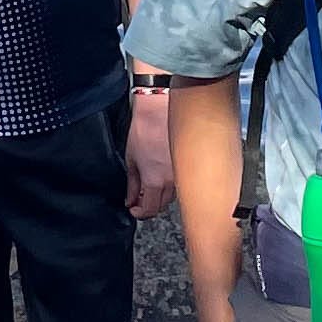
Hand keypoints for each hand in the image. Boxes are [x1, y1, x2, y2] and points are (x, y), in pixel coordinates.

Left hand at [124, 90, 174, 217]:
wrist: (161, 108)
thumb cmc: (145, 127)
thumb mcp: (131, 159)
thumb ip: (132, 183)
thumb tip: (130, 199)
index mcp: (155, 181)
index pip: (150, 209)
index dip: (140, 213)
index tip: (134, 209)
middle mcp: (172, 180)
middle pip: (163, 205)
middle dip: (150, 205)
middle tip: (140, 198)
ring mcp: (183, 172)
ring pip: (174, 194)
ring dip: (161, 194)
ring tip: (151, 184)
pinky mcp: (190, 162)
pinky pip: (182, 181)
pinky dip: (171, 183)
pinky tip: (163, 174)